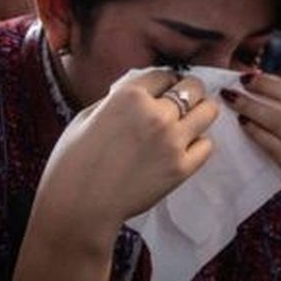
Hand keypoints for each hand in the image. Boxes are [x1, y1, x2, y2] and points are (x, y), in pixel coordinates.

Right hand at [33, 70, 218, 256]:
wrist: (77, 206)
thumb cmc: (73, 162)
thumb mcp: (87, 116)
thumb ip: (118, 100)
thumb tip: (139, 94)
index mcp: (129, 96)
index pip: (164, 74)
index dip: (165, 81)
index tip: (164, 89)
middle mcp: (156, 114)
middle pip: (193, 87)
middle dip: (188, 91)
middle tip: (182, 102)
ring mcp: (172, 141)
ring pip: (208, 111)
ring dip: (199, 113)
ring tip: (188, 122)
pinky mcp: (181, 168)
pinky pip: (206, 145)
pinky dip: (198, 145)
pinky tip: (183, 149)